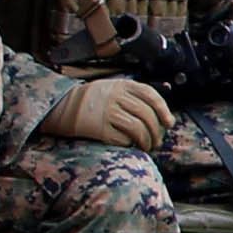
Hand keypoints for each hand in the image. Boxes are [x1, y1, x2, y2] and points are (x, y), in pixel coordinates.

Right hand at [47, 75, 172, 150]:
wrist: (63, 106)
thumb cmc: (95, 100)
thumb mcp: (115, 88)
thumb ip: (136, 96)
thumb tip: (165, 115)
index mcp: (123, 85)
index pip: (151, 96)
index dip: (164, 111)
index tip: (169, 124)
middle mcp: (116, 96)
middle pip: (146, 115)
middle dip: (156, 132)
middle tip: (158, 142)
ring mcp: (106, 112)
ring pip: (137, 128)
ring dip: (146, 141)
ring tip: (147, 146)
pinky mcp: (98, 128)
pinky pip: (122, 139)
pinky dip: (129, 144)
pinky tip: (129, 145)